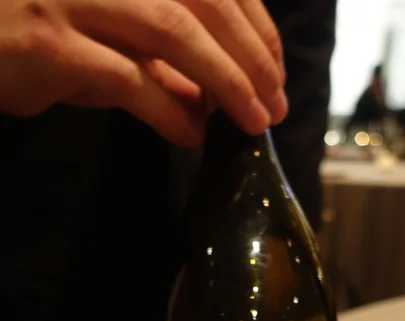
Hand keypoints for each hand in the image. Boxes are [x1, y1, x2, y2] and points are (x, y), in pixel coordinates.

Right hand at [0, 0, 287, 144]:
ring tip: (251, 121)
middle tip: (275, 104)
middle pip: (205, 1)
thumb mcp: (110, 33)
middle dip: (252, 56)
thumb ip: (160, 56)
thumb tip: (212, 97)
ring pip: (174, 31)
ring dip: (226, 81)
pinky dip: (169, 111)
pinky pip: (128, 78)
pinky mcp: (51, 43)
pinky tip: (191, 136)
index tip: (275, 72)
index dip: (256, 25)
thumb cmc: (41, 27)